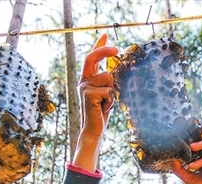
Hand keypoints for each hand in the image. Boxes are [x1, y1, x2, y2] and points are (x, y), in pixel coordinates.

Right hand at [73, 34, 118, 171]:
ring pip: (107, 78)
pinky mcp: (88, 94)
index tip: (105, 35)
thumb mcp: (107, 93)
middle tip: (116, 49)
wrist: (93, 129)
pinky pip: (108, 90)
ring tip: (106, 103)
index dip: (98, 46)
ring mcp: (84, 87)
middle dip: (103, 50)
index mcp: (88, 79)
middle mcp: (84, 81)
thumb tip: (117, 68)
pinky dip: (110, 100)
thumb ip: (109, 81)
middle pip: (91, 58)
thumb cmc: (101, 113)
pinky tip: (103, 108)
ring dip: (112, 91)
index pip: (92, 59)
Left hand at [171, 129, 201, 183]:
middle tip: (187, 135)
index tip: (182, 135)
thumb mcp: (188, 177)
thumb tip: (170, 159)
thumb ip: (180, 168)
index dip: (195, 135)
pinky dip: (201, 161)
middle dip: (200, 133)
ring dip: (200, 144)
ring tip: (189, 147)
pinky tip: (192, 166)